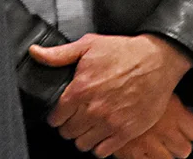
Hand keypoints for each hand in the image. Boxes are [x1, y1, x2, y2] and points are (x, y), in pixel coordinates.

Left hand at [28, 33, 192, 156]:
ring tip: (88, 127)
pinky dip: (99, 146)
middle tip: (76, 118)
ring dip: (83, 137)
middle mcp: (93, 109)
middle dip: (69, 126)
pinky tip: (102, 133)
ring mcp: (110, 122)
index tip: (62, 113)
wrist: (157, 61)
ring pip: (82, 144)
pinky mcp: (126, 131)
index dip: (56, 116)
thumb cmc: (124, 52)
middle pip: (68, 132)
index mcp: (81, 89)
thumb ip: (59, 54)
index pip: (56, 117)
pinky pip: (102, 151)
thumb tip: (36, 53)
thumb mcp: (89, 45)